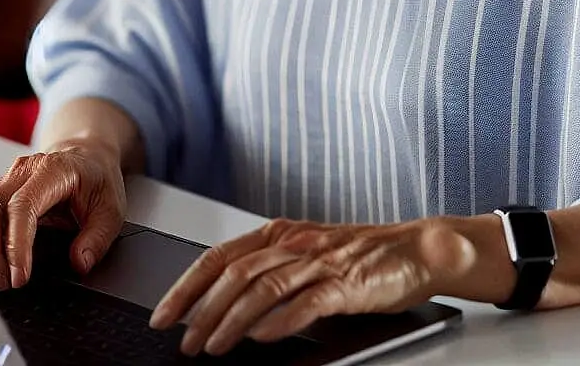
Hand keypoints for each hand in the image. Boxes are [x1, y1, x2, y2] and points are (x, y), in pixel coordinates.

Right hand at [0, 140, 127, 290]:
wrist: (85, 158)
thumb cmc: (95, 180)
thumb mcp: (111, 209)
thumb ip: (98, 238)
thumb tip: (80, 263)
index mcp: (51, 171)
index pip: (22, 206)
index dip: (16, 245)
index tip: (19, 275)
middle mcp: (21, 173)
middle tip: (4, 282)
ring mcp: (3, 182)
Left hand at [151, 217, 463, 355]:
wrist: (417, 249)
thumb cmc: (360, 256)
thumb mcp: (304, 254)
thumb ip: (267, 270)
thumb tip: (222, 304)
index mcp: (277, 233)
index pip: (217, 258)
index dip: (185, 287)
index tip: (162, 314)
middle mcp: (292, 243)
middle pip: (233, 275)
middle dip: (201, 311)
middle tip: (184, 341)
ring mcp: (319, 262)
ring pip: (262, 289)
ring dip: (231, 321)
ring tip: (213, 347)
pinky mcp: (346, 283)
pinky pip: (305, 302)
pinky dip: (279, 322)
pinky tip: (261, 339)